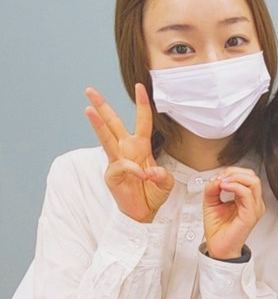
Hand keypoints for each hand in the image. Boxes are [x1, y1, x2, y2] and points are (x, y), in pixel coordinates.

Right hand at [85, 84, 173, 222]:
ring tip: (88, 109)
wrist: (144, 212)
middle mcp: (127, 149)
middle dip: (102, 106)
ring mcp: (118, 160)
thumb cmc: (153, 193)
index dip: (141, 104)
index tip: (139, 86)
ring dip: (98, 123)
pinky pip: (122, 165)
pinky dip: (133, 170)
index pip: (142, 120)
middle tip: (90, 90)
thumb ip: (162, 175)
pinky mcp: (112, 174)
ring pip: (106, 137)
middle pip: (113, 123)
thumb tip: (150, 171)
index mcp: (141, 146)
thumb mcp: (166, 183)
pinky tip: (140, 176)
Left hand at [203, 167, 264, 259]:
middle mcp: (254, 203)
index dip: (232, 172)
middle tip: (220, 178)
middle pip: (252, 176)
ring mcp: (254, 209)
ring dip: (235, 177)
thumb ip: (212, 188)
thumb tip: (216, 178)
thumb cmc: (218, 229)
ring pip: (253, 181)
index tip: (217, 177)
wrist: (218, 247)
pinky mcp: (250, 215)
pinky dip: (235, 186)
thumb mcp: (211, 202)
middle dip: (234, 172)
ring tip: (222, 182)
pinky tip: (224, 187)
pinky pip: (247, 194)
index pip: (247, 176)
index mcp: (247, 199)